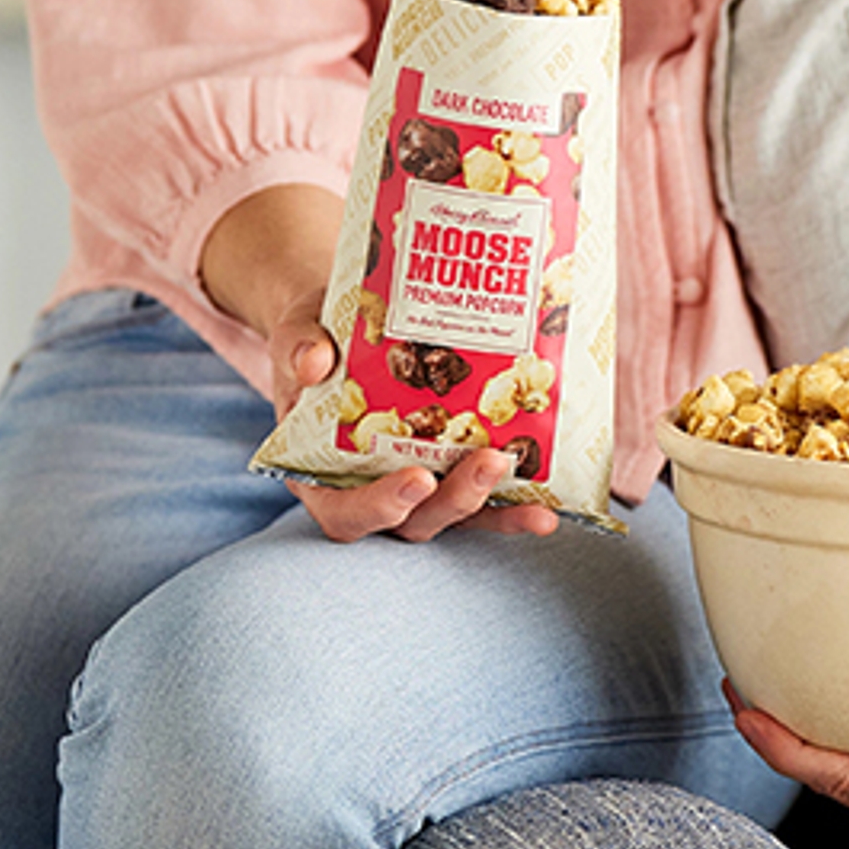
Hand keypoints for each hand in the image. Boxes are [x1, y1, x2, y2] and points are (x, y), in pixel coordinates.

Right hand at [199, 181, 557, 545]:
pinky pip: (483, 503)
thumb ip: (299, 346)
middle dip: (453, 500)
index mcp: (320, 475)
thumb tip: (312, 360)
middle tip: (488, 463)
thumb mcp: (299, 333)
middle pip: (411, 522)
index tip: (416, 480)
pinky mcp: (451, 478)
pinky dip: (513, 507)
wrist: (344, 327)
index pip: (345, 512)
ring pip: (454, 519)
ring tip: (538, 507)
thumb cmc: (317, 338)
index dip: (379, 505)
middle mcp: (370, 493)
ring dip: (493, 512)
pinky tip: (549, 505)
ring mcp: (416, 492)